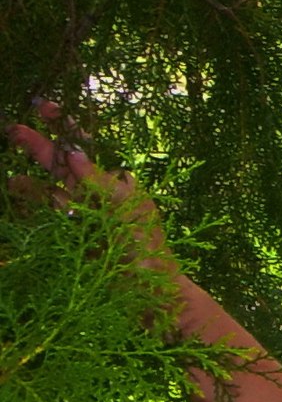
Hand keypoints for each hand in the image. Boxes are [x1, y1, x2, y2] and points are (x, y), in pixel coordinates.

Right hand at [8, 100, 183, 315]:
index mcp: (117, 181)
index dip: (67, 126)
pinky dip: (31, 202)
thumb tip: (73, 152)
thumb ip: (96, 180)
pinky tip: (16, 190)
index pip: (88, 147)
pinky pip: (48, 215)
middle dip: (40, 147)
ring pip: (51, 189)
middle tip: (13, 129)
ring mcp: (83, 216)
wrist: (149, 293)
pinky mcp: (72, 237)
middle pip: (63, 164)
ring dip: (30, 177)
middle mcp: (98, 194)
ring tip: (9, 166)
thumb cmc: (147, 247)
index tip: (45, 107)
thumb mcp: (126, 208)